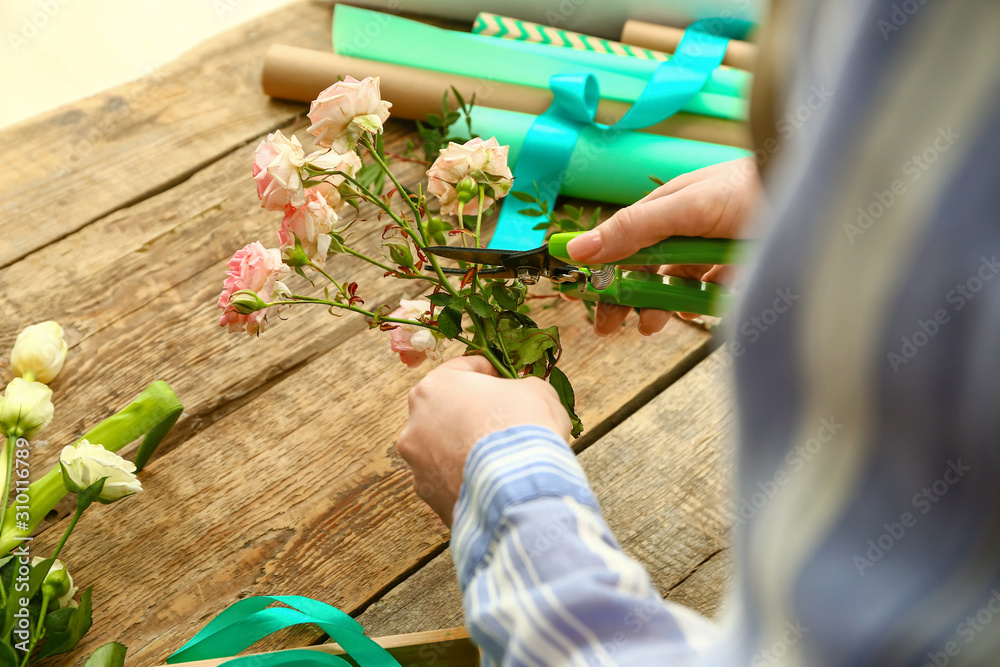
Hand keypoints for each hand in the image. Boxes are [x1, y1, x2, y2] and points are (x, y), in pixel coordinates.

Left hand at [396, 355, 571, 525]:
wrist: (522, 488)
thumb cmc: (525, 427)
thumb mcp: (536, 390)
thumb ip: (520, 387)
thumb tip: (519, 397)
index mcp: (435, 386)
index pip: (461, 368)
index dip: (488, 372)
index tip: (505, 381)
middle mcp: (416, 422)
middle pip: (446, 410)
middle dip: (472, 413)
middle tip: (503, 420)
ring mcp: (418, 463)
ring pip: (443, 447)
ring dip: (466, 447)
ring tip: (499, 457)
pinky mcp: (428, 496)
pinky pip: (449, 480)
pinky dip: (467, 478)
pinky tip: (493, 481)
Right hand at [566, 157, 760, 335]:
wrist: (820, 199)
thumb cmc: (753, 188)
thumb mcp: (687, 206)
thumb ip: (635, 228)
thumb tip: (579, 248)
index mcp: (670, 206)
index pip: (622, 239)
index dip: (599, 266)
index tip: (578, 294)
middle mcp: (689, 227)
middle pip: (644, 266)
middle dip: (624, 296)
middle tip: (608, 328)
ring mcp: (714, 249)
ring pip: (674, 283)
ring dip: (657, 305)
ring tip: (651, 326)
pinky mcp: (740, 269)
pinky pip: (710, 292)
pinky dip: (696, 304)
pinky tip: (690, 312)